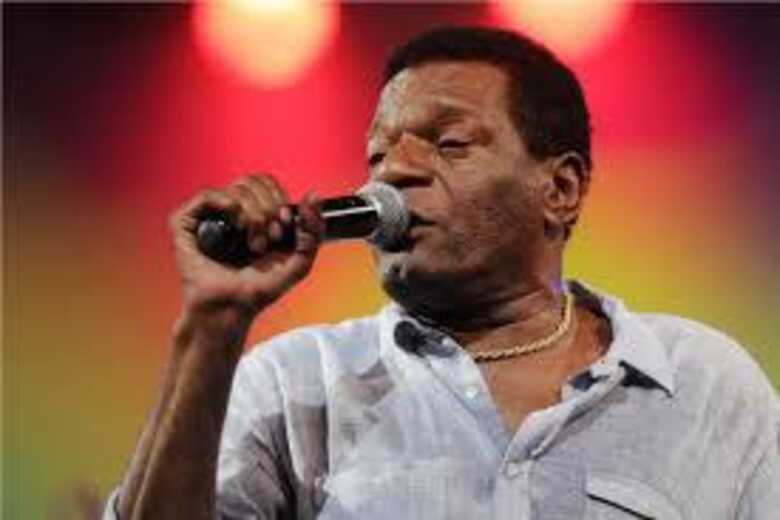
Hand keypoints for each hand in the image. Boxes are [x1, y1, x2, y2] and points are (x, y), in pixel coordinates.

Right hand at [170, 174, 323, 320]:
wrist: (232, 309)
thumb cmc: (259, 289)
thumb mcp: (299, 262)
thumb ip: (314, 232)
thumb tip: (313, 195)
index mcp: (250, 212)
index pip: (266, 182)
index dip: (279, 199)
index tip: (285, 225)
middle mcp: (227, 210)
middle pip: (253, 181)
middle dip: (269, 208)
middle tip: (270, 238)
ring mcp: (206, 215)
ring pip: (236, 188)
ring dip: (254, 215)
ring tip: (253, 243)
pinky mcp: (186, 222)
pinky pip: (208, 195)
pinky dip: (227, 204)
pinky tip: (236, 223)